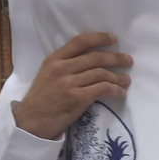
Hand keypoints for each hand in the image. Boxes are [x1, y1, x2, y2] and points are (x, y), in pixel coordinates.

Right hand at [11, 33, 132, 139]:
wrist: (31, 121)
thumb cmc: (41, 99)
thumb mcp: (47, 74)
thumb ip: (65, 65)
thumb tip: (90, 60)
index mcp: (54, 59)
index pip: (80, 41)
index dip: (99, 38)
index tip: (113, 39)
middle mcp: (62, 68)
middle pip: (96, 57)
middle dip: (116, 58)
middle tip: (128, 60)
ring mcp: (69, 83)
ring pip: (102, 73)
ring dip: (118, 77)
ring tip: (126, 80)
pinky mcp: (77, 97)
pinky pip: (103, 89)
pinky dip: (116, 89)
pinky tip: (120, 92)